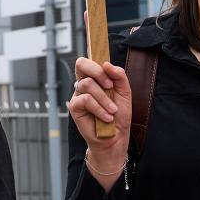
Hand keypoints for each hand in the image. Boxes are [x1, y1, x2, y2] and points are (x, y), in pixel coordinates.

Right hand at [69, 56, 132, 175]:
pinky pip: (86, 100)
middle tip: (110, 86)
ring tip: (113, 110)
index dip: (97, 62)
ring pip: (87, 84)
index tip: (110, 73)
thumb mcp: (124, 93)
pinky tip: (106, 117)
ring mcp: (78, 95)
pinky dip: (99, 108)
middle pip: (81, 64)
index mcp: (95, 79)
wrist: (116, 137)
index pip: (89, 61)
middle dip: (97, 72)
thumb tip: (107, 64)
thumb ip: (119, 76)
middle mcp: (84, 85)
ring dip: (104, 98)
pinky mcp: (74, 107)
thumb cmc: (119, 116)